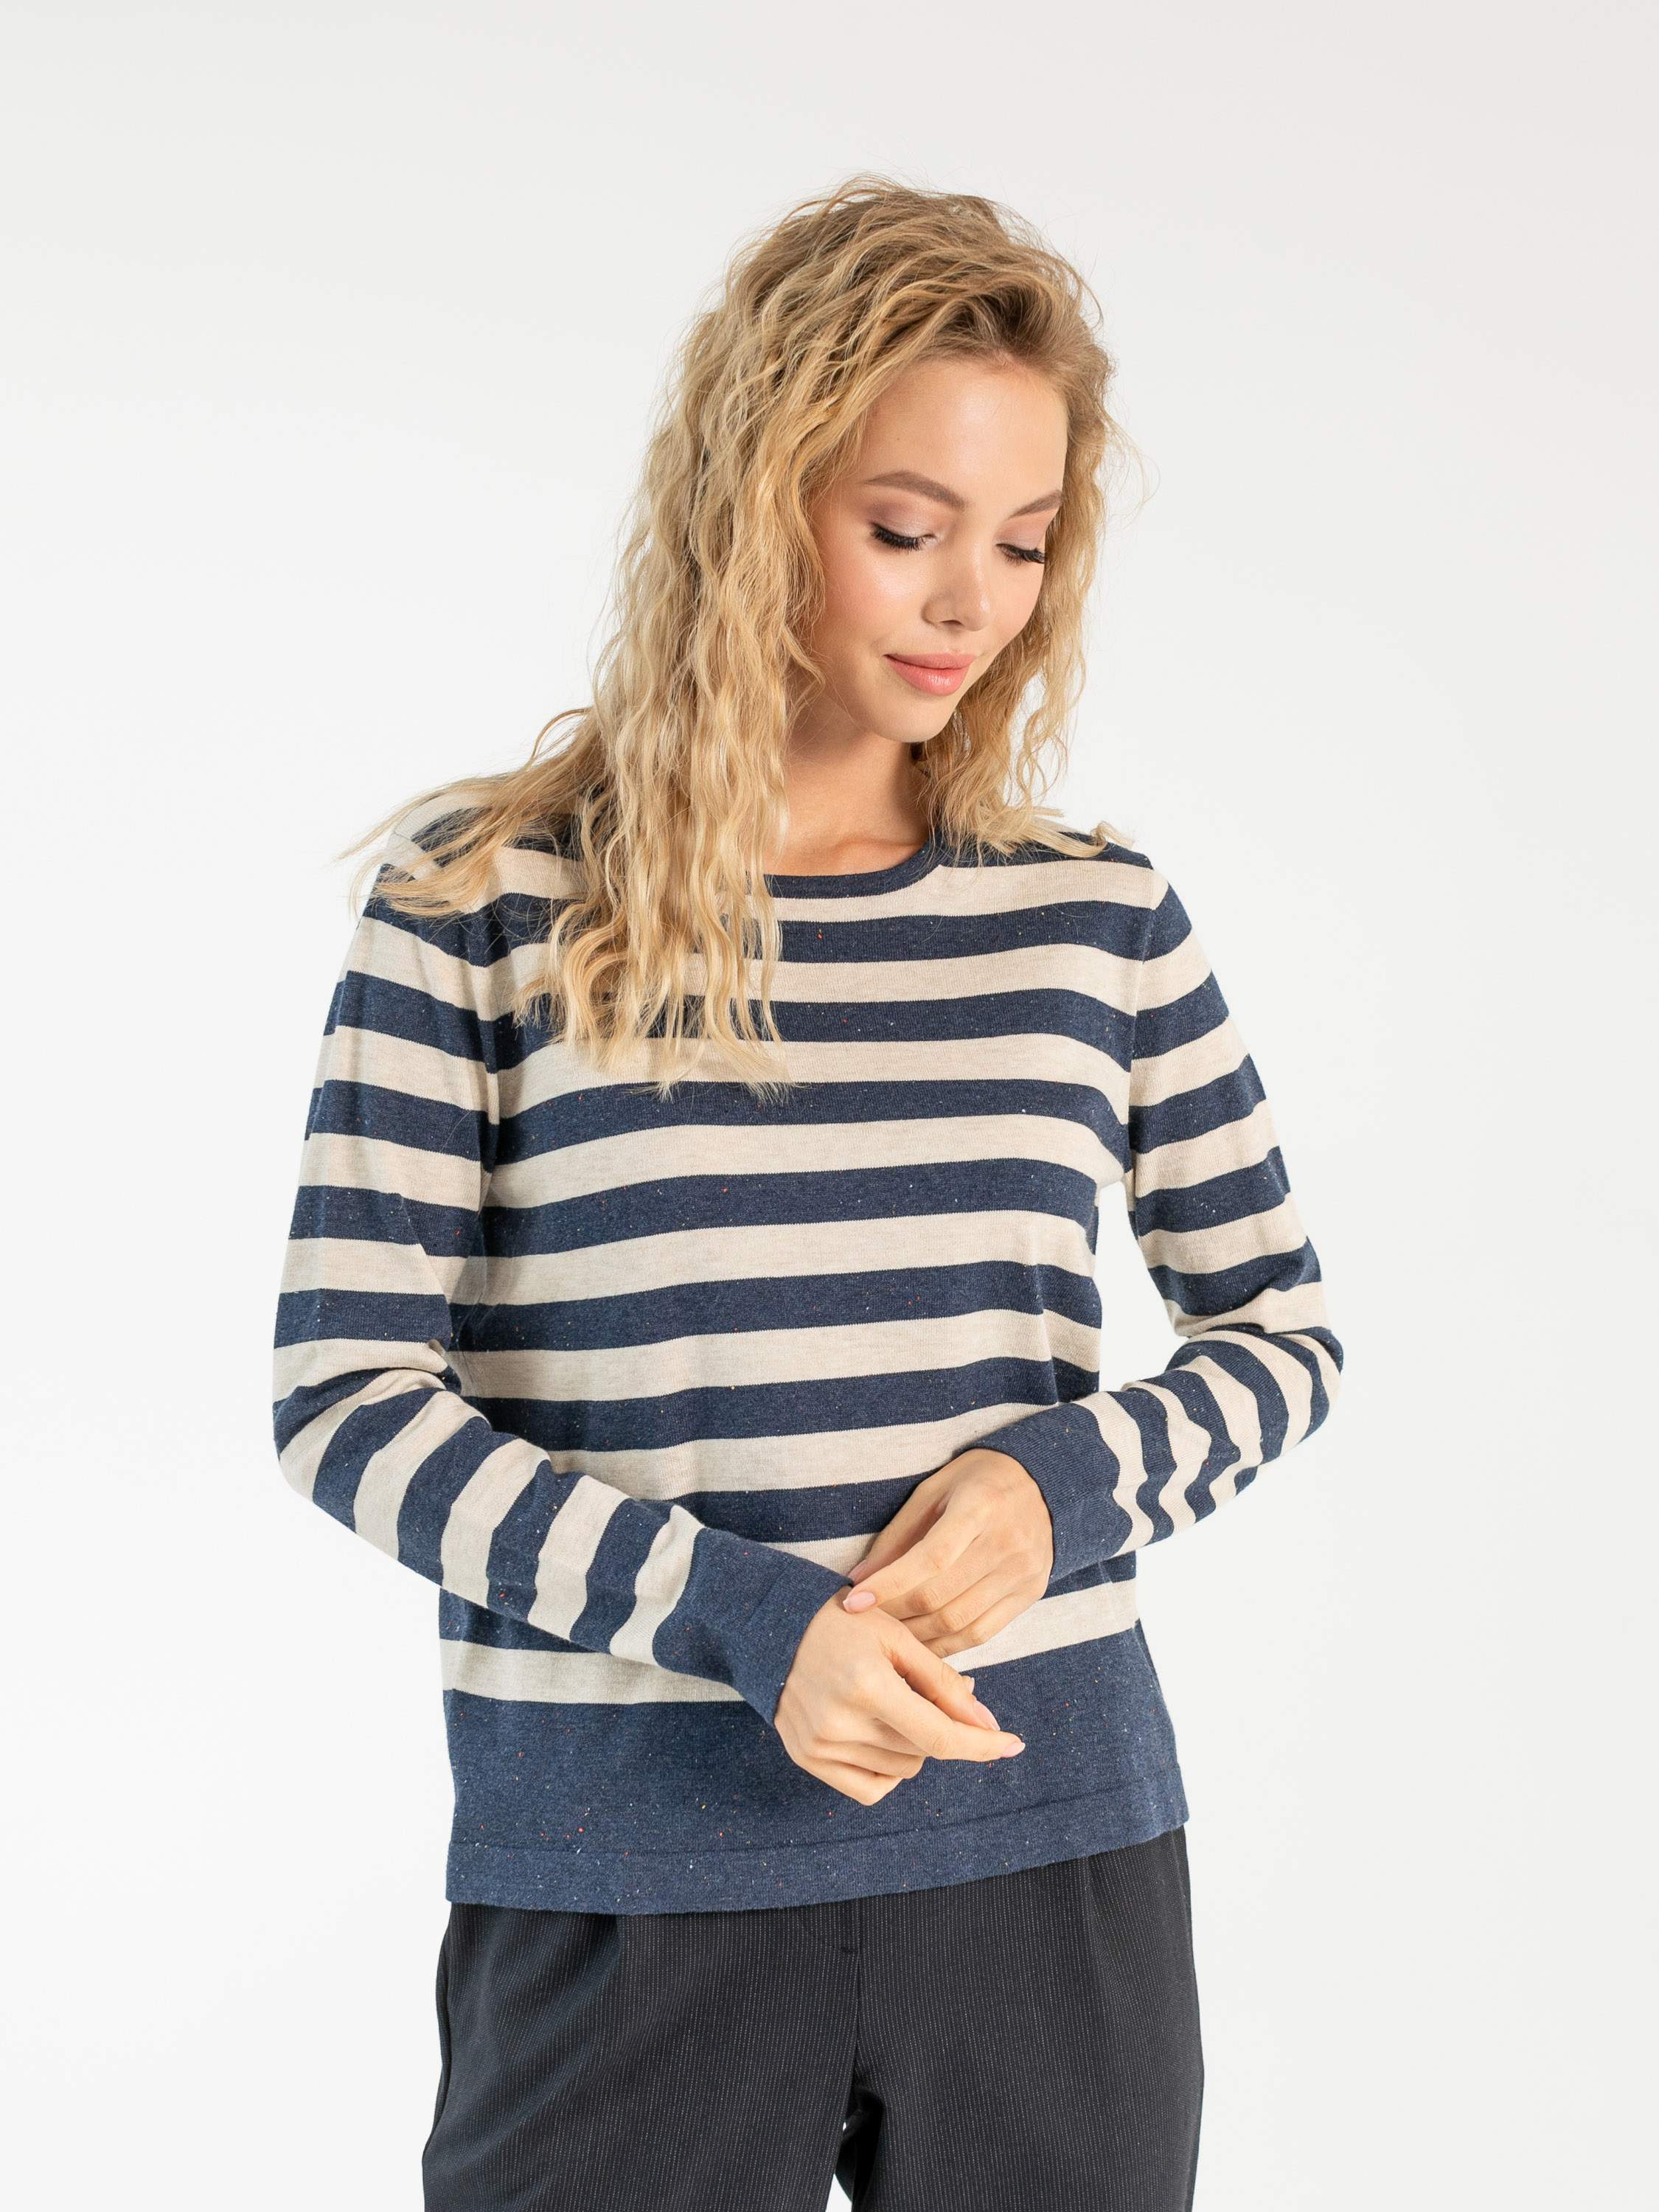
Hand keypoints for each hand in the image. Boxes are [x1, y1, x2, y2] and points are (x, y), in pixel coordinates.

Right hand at [774, 1593, 1024, 1805]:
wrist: (773, 1626)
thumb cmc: (844, 1624)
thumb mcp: (899, 1638)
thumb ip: (944, 1683)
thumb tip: (987, 1726)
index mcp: (867, 1684)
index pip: (939, 1736)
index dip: (981, 1745)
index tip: (1014, 1745)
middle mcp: (839, 1722)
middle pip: (922, 1754)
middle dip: (937, 1726)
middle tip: (921, 1691)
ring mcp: (818, 1745)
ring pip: (900, 1771)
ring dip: (911, 1745)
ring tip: (892, 1703)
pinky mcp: (806, 1759)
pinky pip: (869, 1789)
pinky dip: (887, 1769)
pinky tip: (880, 1735)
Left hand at [842, 1448, 1053, 1659]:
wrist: (1042, 1483)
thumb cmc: (976, 1481)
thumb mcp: (933, 1491)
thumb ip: (898, 1535)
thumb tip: (859, 1577)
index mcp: (980, 1505)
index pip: (929, 1557)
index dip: (889, 1584)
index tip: (853, 1600)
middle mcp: (1007, 1541)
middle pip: (941, 1596)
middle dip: (895, 1613)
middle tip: (866, 1619)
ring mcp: (1023, 1571)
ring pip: (959, 1622)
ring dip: (916, 1636)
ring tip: (888, 1633)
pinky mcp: (1031, 1593)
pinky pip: (982, 1633)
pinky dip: (947, 1645)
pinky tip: (922, 1643)